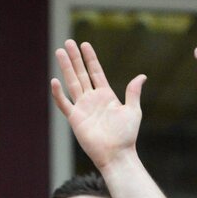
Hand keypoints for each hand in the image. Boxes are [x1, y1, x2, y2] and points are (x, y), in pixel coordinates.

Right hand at [51, 40, 144, 169]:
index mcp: (106, 95)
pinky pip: (64, 104)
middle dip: (75, 58)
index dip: (90, 58)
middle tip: (68, 43)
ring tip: (59, 52)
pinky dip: (58, 93)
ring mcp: (83, 108)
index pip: (96, 72)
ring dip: (65, 68)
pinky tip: (54, 81)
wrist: (117, 154)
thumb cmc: (127, 136)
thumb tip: (141, 76)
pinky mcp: (75, 119)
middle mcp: (93, 99)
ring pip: (72, 83)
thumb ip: (133, 92)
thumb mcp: (133, 111)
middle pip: (81, 74)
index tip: (84, 45)